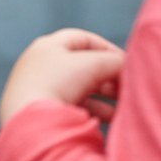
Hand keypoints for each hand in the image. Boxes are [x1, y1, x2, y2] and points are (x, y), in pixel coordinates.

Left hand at [0, 28, 124, 124]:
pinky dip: (94, 111)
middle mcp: (41, 65)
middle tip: (128, 86)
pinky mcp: (42, 112)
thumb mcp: (94, 64)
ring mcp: (40, 89)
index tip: (127, 62)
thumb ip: (116, 61)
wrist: (31, 121)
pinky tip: (111, 119)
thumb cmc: (59, 82)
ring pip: (80, 89)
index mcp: (47, 46)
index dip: (107, 48)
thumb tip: (129, 68)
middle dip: (109, 75)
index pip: (83, 39)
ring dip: (105, 95)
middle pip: (83, 66)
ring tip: (125, 105)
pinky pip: (73, 108)